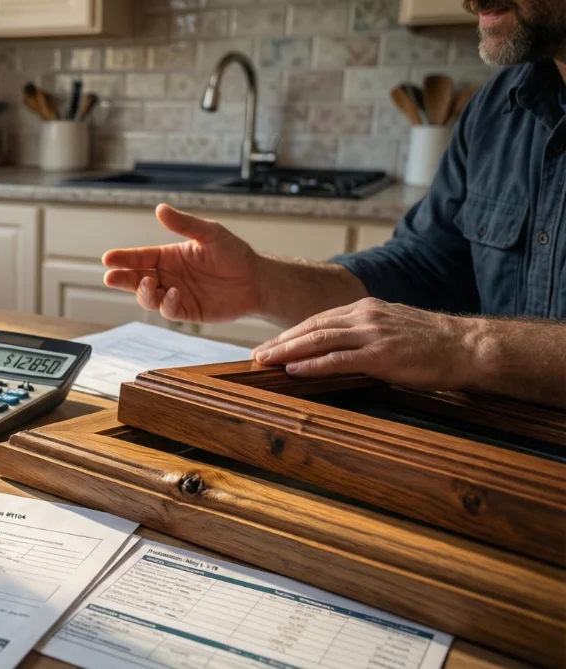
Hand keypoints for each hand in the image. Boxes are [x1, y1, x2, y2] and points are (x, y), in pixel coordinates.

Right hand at [102, 204, 262, 321]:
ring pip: (149, 297)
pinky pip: (169, 310)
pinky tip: (173, 294)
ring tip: (148, 283)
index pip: (140, 257)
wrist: (256, 279)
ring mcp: (176, 295)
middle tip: (110, 277)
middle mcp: (168, 276)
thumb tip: (160, 209)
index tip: (108, 259)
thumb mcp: (209, 233)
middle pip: (137, 279)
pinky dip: (167, 304)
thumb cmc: (233, 253)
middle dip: (122, 279)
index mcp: (168, 256)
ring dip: (143, 292)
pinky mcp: (187, 311)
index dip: (123, 258)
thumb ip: (184, 224)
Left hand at [252, 298, 484, 389]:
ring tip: (265, 362)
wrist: (467, 346)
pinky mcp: (383, 356)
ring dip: (288, 352)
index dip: (290, 333)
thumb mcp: (391, 327)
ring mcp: (373, 335)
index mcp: (365, 309)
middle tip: (256, 354)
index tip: (270, 344)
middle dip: (280, 341)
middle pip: (311, 327)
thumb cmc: (431, 342)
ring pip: (319, 340)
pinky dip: (313, 365)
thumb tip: (335, 348)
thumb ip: (363, 333)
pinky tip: (294, 371)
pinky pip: (339, 360)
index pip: (318, 319)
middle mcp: (365, 317)